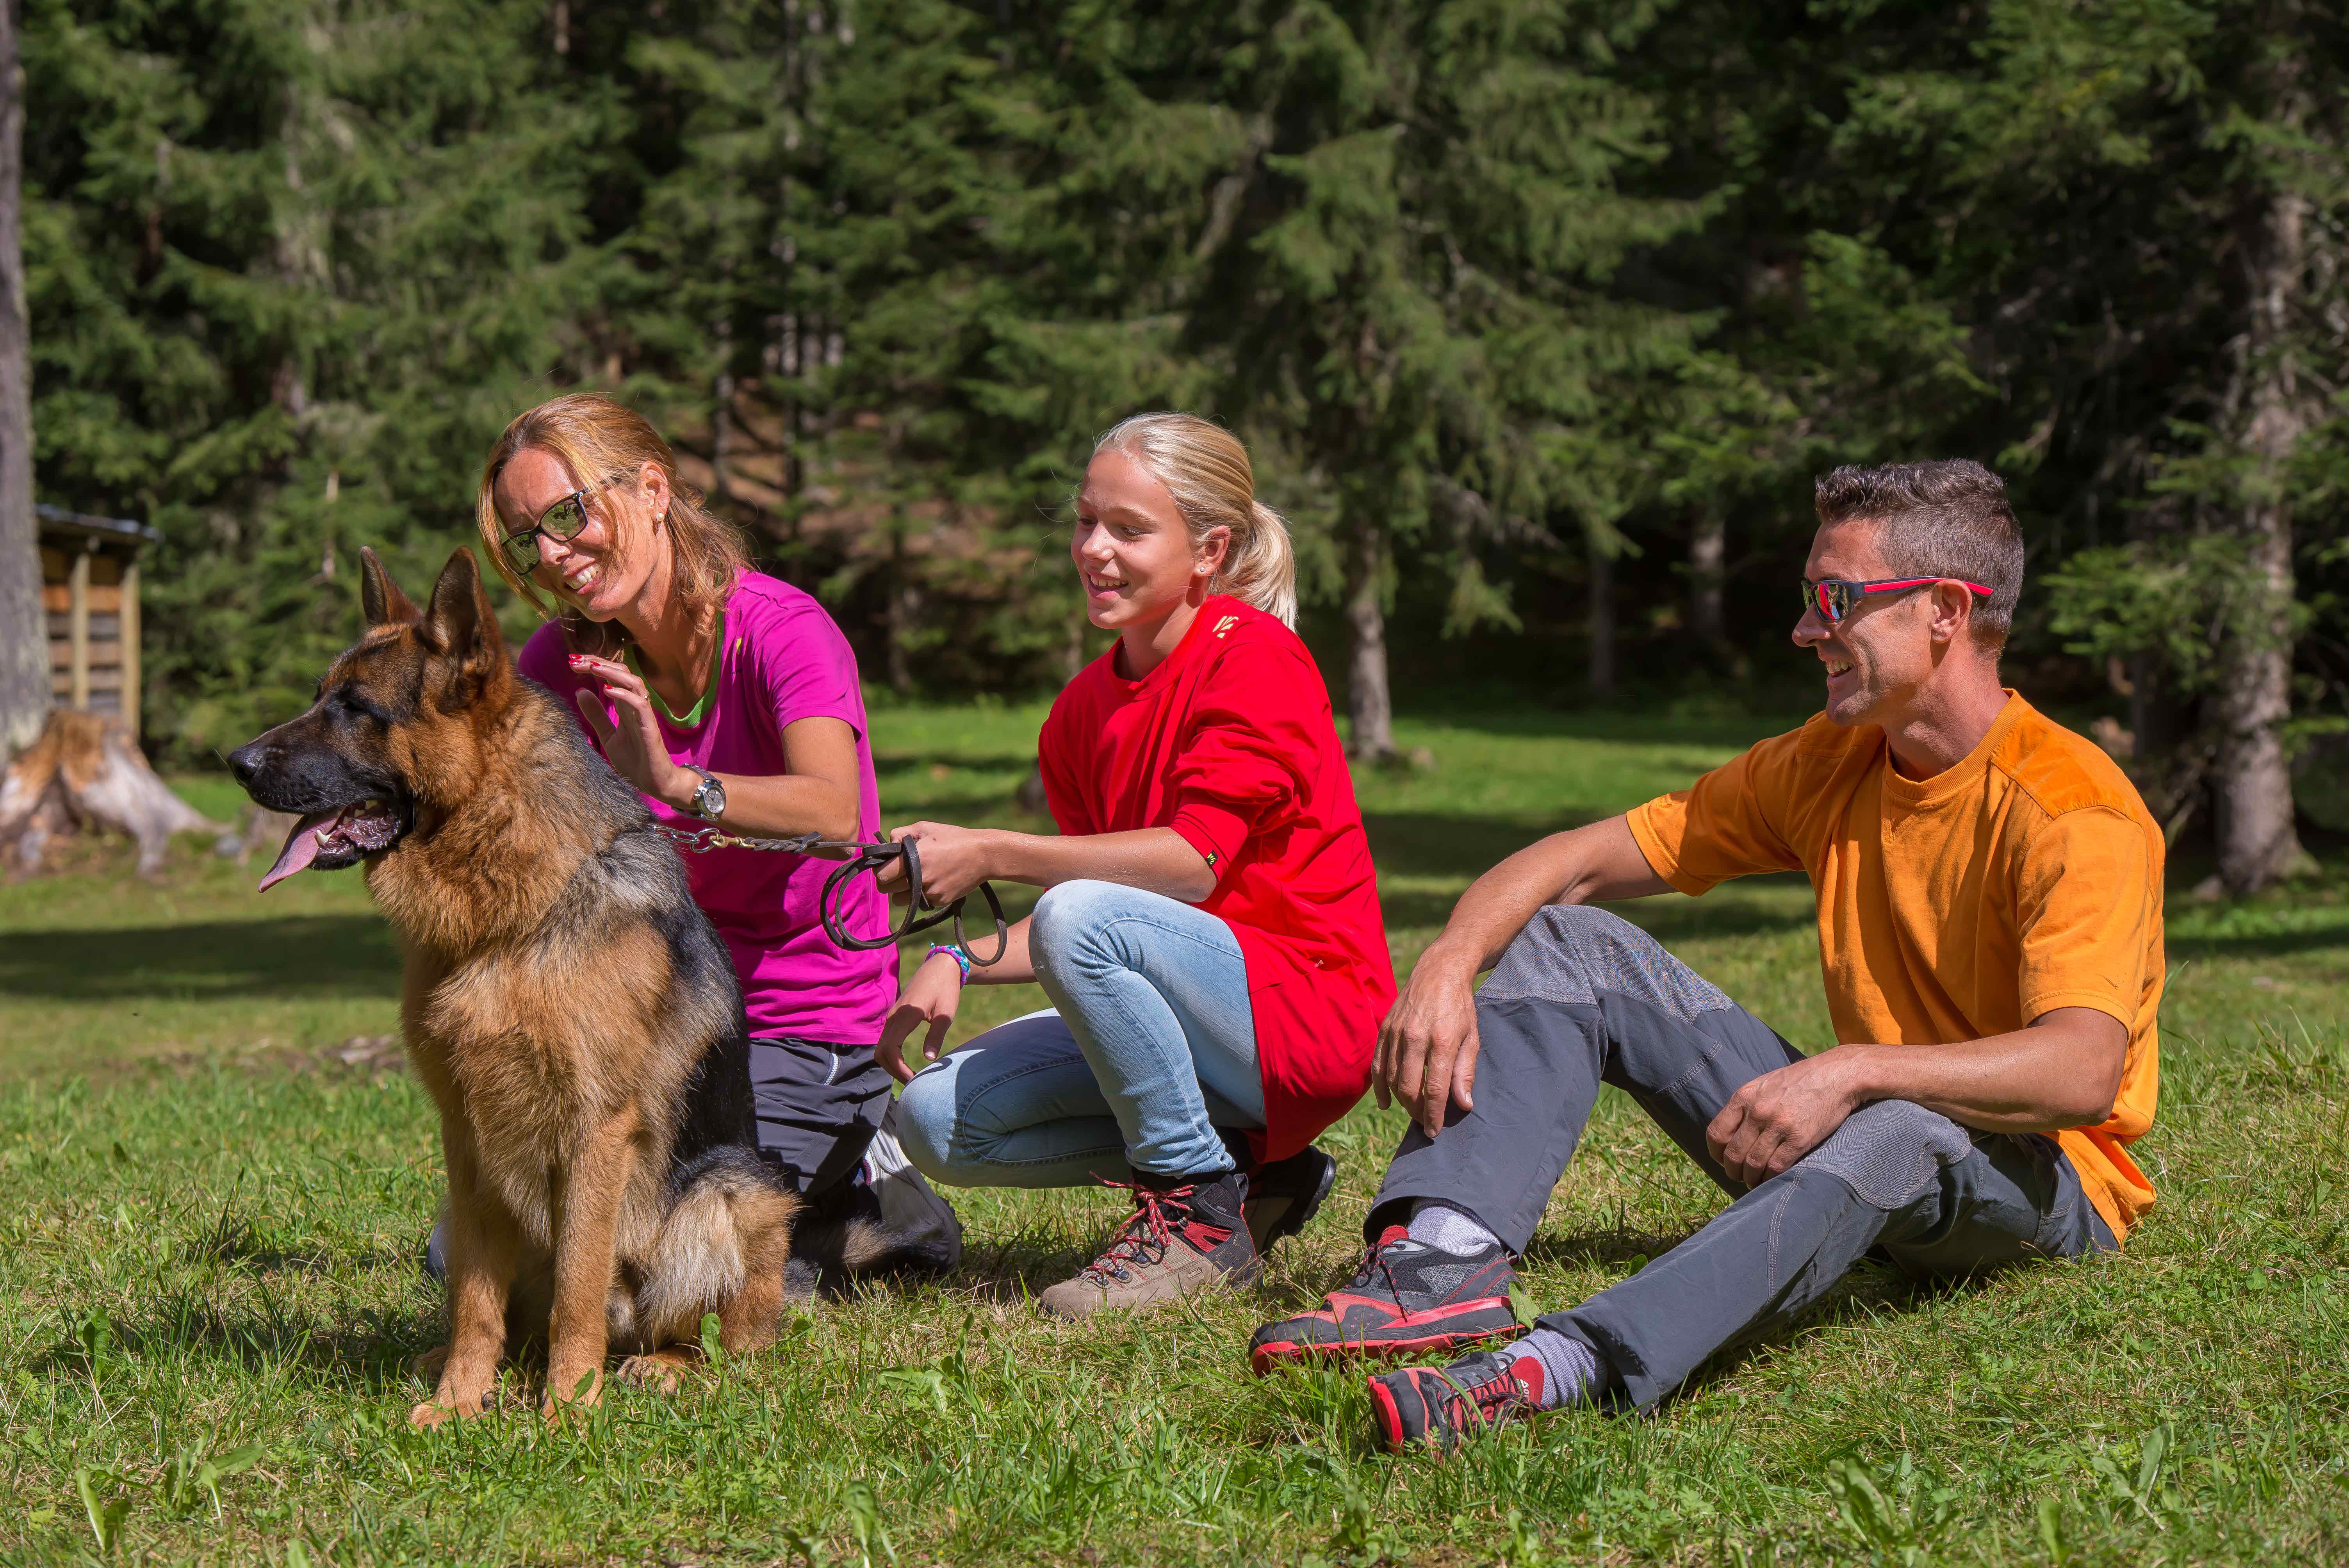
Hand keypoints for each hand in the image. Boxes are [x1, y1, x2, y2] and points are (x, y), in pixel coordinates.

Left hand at [569, 655, 692, 807]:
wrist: (653, 782)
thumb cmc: (634, 760)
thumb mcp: (608, 735)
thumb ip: (596, 715)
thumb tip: (580, 691)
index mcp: (625, 705)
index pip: (612, 676)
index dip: (594, 665)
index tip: (572, 661)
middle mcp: (636, 705)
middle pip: (622, 672)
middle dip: (599, 662)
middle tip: (575, 660)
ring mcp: (644, 714)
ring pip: (634, 682)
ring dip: (612, 672)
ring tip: (592, 667)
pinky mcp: (650, 726)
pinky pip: (640, 704)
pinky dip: (625, 694)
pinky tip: (607, 690)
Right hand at [877, 951, 964, 1082]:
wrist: (940, 967)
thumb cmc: (946, 988)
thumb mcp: (946, 1012)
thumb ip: (936, 1035)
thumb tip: (929, 1059)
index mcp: (906, 1015)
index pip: (891, 1049)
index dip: (899, 1068)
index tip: (914, 1080)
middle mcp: (893, 1017)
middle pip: (881, 1052)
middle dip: (893, 1071)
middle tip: (912, 1083)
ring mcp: (892, 1017)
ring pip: (880, 1047)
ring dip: (890, 1064)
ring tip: (909, 1076)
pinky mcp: (894, 1017)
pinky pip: (885, 1041)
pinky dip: (891, 1055)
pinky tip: (905, 1063)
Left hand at [880, 821, 996, 906]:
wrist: (983, 855)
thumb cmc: (953, 837)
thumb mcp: (926, 827)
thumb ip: (901, 834)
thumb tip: (887, 846)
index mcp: (913, 858)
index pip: (882, 875)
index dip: (881, 870)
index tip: (888, 865)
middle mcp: (919, 878)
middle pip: (886, 890)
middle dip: (889, 881)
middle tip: (898, 872)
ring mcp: (930, 892)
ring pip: (900, 899)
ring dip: (902, 891)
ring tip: (915, 877)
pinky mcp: (939, 901)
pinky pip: (919, 901)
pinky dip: (921, 893)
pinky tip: (934, 880)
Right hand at [1375, 945, 1481, 1139]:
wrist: (1439, 971)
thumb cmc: (1460, 1007)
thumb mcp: (1471, 1038)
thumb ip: (1465, 1072)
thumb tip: (1463, 1105)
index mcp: (1442, 1041)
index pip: (1434, 1089)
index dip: (1433, 1115)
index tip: (1434, 1131)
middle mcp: (1415, 1037)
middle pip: (1408, 1087)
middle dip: (1416, 1111)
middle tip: (1424, 1121)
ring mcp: (1396, 1032)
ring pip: (1390, 1078)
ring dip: (1400, 1101)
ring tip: (1412, 1111)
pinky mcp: (1385, 1028)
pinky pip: (1377, 1064)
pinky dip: (1379, 1086)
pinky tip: (1386, 1102)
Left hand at [1704, 1049, 1869, 1187]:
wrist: (1836, 1075)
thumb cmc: (1799, 1081)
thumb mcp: (1764, 1084)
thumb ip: (1746, 1106)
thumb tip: (1731, 1133)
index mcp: (1744, 1096)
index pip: (1716, 1133)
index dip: (1716, 1153)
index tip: (1722, 1160)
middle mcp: (1758, 1112)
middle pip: (1733, 1154)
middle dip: (1733, 1171)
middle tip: (1739, 1175)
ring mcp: (1778, 1126)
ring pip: (1753, 1164)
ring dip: (1751, 1178)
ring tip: (1754, 1181)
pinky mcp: (1800, 1138)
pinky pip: (1776, 1168)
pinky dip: (1770, 1178)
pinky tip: (1770, 1179)